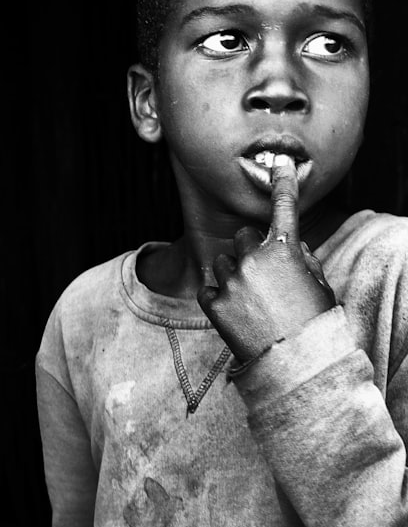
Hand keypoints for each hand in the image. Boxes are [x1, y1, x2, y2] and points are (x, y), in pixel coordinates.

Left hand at [197, 154, 335, 360]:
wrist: (294, 363)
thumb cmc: (313, 324)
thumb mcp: (318, 286)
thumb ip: (302, 260)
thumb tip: (290, 247)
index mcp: (285, 251)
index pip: (284, 209)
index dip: (283, 184)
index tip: (281, 163)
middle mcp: (254, 260)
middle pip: (243, 237)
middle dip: (251, 250)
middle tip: (263, 277)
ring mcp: (232, 281)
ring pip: (224, 262)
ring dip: (233, 274)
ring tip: (252, 301)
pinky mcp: (214, 304)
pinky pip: (209, 289)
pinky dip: (218, 298)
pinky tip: (236, 314)